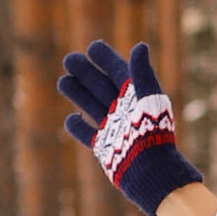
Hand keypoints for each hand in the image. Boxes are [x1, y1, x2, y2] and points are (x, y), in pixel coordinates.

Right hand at [60, 36, 205, 215]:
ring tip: (63, 81)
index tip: (93, 47)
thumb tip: (140, 46)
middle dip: (86, 73)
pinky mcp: (106, 148)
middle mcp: (126, 111)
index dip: (107, 59)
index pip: (119, 72)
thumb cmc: (153, 131)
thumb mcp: (148, 97)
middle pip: (101, 87)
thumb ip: (142, 73)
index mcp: (138, 97)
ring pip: (92, 106)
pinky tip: (70, 119)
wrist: (150, 169)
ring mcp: (115, 129)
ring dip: (78, 93)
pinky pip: (89, 135)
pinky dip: (78, 127)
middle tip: (70, 59)